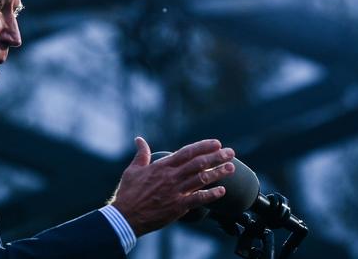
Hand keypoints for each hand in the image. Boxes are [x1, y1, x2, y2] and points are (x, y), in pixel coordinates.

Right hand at [110, 137, 234, 236]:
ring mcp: (176, 192)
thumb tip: (139, 140)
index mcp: (162, 166)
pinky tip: (222, 191)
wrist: (126, 216)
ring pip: (202, 179)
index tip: (216, 143)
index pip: (187, 152)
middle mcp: (172, 177)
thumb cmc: (128, 192)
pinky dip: (211, 195)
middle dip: (216, 157)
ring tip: (231, 168)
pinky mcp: (178, 207)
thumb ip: (141, 154)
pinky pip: (198, 199)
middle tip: (231, 152)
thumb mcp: (133, 170)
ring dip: (218, 172)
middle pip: (199, 163)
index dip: (203, 146)